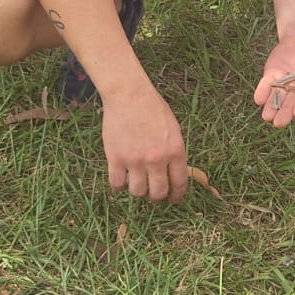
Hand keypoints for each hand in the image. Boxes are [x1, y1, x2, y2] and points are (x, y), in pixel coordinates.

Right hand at [102, 85, 188, 202]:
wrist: (129, 95)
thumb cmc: (153, 108)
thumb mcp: (173, 129)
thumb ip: (174, 152)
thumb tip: (173, 174)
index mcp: (175, 151)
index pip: (179, 183)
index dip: (176, 195)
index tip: (172, 199)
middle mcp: (156, 159)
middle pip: (158, 193)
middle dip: (156, 196)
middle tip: (152, 193)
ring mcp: (135, 160)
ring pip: (138, 192)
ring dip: (138, 191)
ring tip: (136, 182)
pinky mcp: (115, 158)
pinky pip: (117, 184)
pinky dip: (119, 186)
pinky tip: (120, 179)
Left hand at [253, 32, 294, 128]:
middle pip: (293, 103)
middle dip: (286, 112)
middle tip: (279, 123)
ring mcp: (286, 85)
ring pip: (278, 99)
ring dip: (272, 108)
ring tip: (267, 117)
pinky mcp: (273, 77)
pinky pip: (267, 87)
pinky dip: (263, 92)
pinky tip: (258, 98)